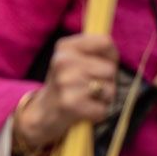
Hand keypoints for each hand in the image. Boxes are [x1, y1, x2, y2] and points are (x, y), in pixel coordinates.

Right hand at [14, 33, 119, 153]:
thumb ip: (100, 51)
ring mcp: (65, 83)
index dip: (109, 56)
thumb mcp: (76, 59)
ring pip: (109, 90)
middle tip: (88, 86)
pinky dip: (97, 113)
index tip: (97, 65)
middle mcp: (63, 62)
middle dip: (106, 81)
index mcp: (65, 47)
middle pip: (110, 69)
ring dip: (102, 98)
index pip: (105, 42)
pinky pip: (102, 109)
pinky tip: (83, 111)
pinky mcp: (70, 105)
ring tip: (85, 98)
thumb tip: (113, 57)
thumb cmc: (69, 83)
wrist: (43, 113)